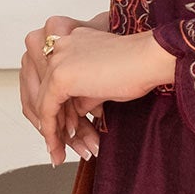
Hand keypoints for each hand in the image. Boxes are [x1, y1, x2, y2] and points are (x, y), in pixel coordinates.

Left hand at [21, 13, 173, 165]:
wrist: (151, 60)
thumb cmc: (138, 69)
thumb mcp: (104, 84)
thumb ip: (85, 93)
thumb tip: (77, 112)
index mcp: (72, 40)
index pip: (54, 80)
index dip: (58, 109)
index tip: (67, 131)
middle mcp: (60, 45)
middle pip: (44, 91)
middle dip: (51, 122)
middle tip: (58, 148)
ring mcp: (57, 58)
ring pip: (43, 101)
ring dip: (51, 130)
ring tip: (58, 153)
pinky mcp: (60, 75)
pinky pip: (47, 108)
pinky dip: (51, 130)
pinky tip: (57, 145)